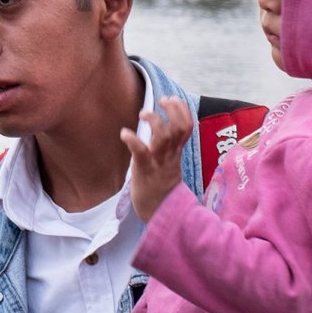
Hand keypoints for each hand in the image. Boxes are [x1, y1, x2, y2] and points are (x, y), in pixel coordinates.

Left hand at [120, 97, 192, 220]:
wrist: (160, 213)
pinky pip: (141, 153)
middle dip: (172, 110)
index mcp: (176, 153)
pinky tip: (124, 133)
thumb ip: (167, 149)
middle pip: (179, 128)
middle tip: (160, 100)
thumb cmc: (160, 188)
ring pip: (164, 137)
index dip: (181, 109)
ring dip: (154, 120)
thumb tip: (160, 134)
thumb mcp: (168, 165)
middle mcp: (169, 155)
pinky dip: (132, 140)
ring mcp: (158, 163)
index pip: (187, 127)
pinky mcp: (144, 171)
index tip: (170, 99)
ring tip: (143, 113)